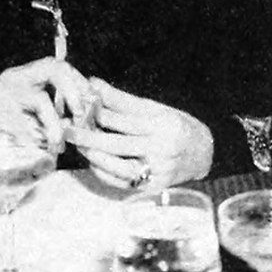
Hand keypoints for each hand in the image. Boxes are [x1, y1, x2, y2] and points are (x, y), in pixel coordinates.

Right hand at [0, 57, 90, 161]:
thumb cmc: (8, 135)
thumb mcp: (34, 118)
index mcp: (26, 76)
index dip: (80, 82)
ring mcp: (3, 93)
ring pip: (42, 101)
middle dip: (74, 92)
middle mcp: (15, 78)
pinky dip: (35, 141)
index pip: (60, 66)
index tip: (92, 103)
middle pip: (55, 69)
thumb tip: (89, 118)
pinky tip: (37, 152)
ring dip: (56, 126)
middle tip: (81, 117)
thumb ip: (58, 113)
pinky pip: (25, 125)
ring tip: (58, 146)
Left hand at [68, 77, 213, 189]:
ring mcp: (159, 170)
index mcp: (164, 124)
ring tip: (78, 145)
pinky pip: (122, 182)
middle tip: (67, 130)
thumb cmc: (177, 126)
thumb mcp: (156, 108)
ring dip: (93, 155)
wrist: (205, 154)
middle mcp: (163, 148)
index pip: (124, 118)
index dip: (99, 112)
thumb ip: (123, 100)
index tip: (80, 106)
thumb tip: (94, 84)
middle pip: (116, 143)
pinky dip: (104, 172)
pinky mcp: (154, 187)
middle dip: (88, 136)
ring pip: (117, 165)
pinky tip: (93, 162)